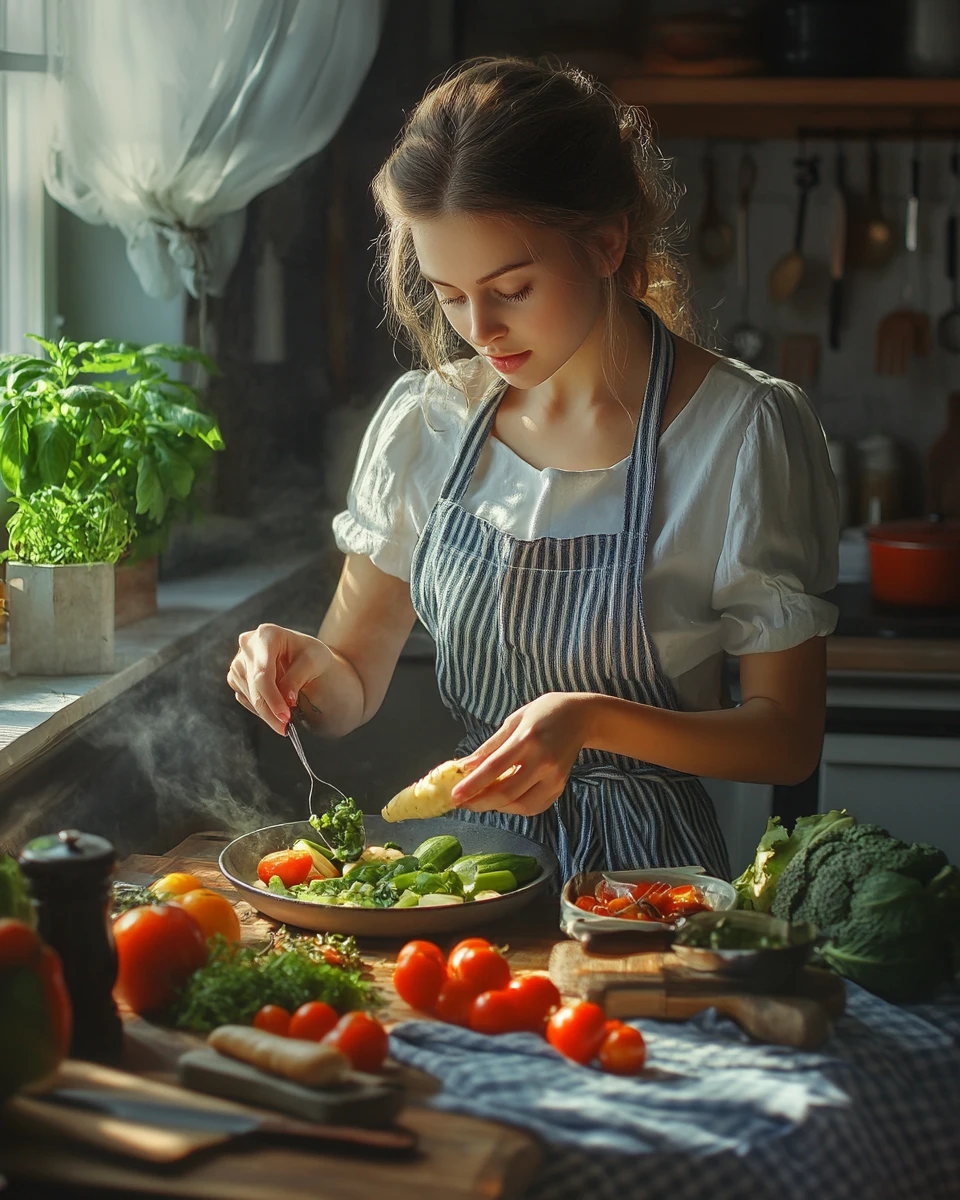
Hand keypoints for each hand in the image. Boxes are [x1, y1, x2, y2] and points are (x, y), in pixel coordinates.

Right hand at [227, 623, 333, 735]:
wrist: (304, 658)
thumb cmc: (311, 655)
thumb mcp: (314, 660)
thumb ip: (298, 678)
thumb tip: (286, 700)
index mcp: (266, 634)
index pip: (263, 673)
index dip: (273, 698)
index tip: (285, 716)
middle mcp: (247, 645)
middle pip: (255, 687)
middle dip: (271, 711)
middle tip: (286, 728)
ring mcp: (238, 662)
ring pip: (250, 697)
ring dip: (268, 713)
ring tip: (287, 716)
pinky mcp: (236, 677)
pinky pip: (246, 700)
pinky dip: (262, 709)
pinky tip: (276, 707)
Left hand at [451, 692, 596, 816]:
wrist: (581, 717)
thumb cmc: (544, 713)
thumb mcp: (513, 721)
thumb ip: (490, 747)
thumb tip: (465, 766)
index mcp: (527, 739)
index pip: (494, 768)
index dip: (472, 785)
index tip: (455, 796)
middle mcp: (542, 761)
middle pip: (507, 793)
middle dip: (480, 803)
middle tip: (462, 802)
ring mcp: (554, 776)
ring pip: (521, 805)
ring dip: (496, 807)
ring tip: (480, 800)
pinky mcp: (560, 786)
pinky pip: (534, 806)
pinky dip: (515, 808)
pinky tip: (503, 801)